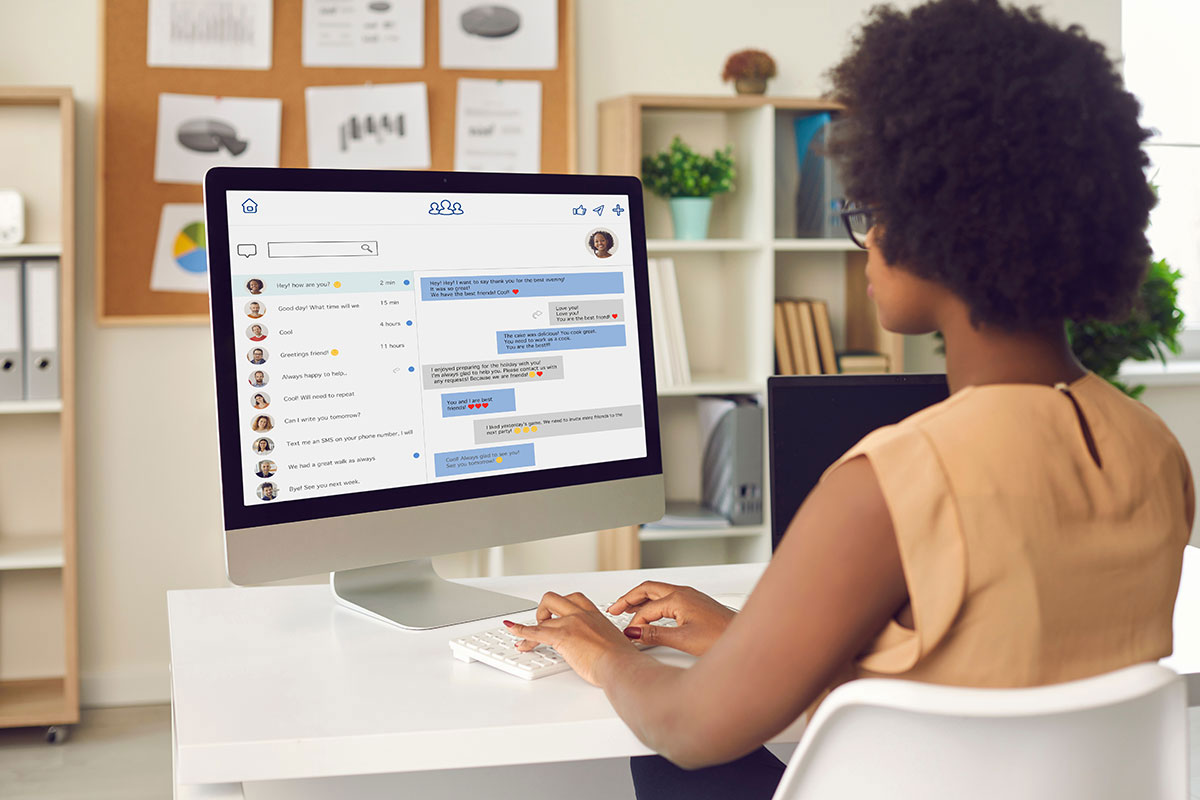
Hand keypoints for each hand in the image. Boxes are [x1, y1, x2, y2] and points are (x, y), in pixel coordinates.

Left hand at [506, 592, 640, 686]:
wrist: (620, 665)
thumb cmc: (622, 659)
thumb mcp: (615, 643)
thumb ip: (604, 641)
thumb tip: (602, 649)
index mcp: (595, 615)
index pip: (574, 600)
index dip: (562, 605)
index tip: (556, 613)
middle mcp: (582, 615)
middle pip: (554, 599)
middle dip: (545, 610)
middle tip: (545, 624)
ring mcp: (571, 624)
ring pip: (542, 616)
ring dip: (532, 625)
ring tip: (529, 637)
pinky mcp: (561, 637)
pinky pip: (535, 632)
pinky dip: (521, 631)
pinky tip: (514, 631)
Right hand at [606, 582, 734, 656]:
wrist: (744, 638)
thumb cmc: (721, 637)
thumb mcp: (683, 640)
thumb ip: (655, 635)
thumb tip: (633, 633)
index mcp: (678, 598)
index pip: (646, 609)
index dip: (634, 623)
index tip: (628, 636)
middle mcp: (684, 593)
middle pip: (648, 589)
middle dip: (629, 598)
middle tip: (614, 608)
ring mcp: (691, 596)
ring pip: (658, 592)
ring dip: (641, 600)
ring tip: (628, 610)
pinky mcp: (696, 603)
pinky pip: (668, 598)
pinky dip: (654, 604)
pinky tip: (652, 615)